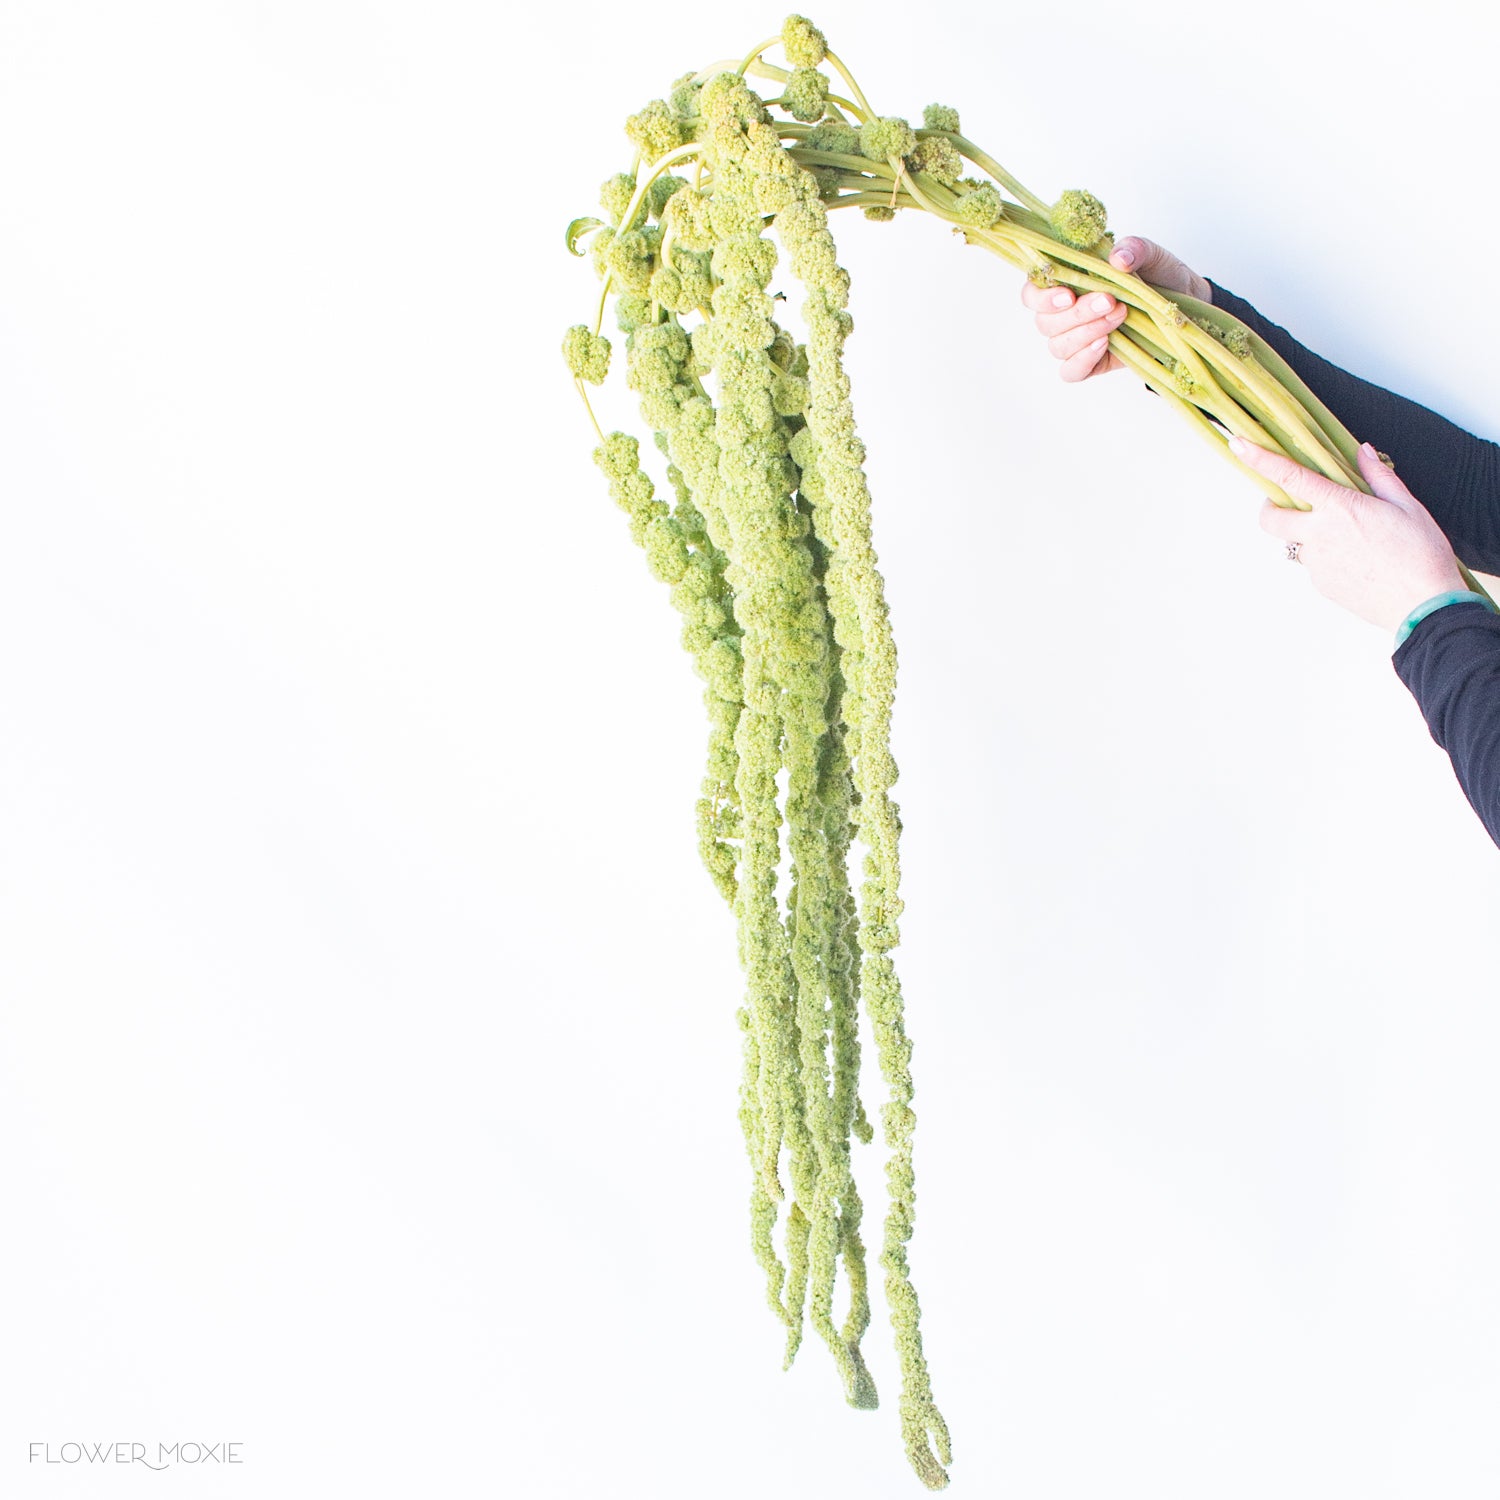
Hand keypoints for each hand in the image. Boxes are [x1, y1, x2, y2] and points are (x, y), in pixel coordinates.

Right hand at [1018, 236, 1211, 382]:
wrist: (1182, 307)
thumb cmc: (1159, 277)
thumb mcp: (1152, 255)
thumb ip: (1135, 248)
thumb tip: (1119, 258)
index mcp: (1065, 282)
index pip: (1031, 294)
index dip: (1041, 298)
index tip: (1068, 295)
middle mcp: (1063, 313)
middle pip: (1044, 323)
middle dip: (1077, 314)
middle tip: (1110, 301)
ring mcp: (1075, 340)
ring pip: (1058, 346)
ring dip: (1086, 333)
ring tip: (1119, 317)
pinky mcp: (1090, 362)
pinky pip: (1071, 371)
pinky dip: (1084, 359)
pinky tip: (1105, 345)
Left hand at [1232, 435, 1467, 633]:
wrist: (1424, 606)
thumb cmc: (1421, 553)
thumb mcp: (1407, 505)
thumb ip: (1379, 476)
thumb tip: (1362, 452)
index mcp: (1340, 507)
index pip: (1290, 477)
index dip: (1260, 459)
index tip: (1238, 444)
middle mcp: (1319, 535)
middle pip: (1270, 519)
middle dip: (1270, 508)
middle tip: (1290, 503)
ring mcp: (1316, 563)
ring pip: (1294, 543)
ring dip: (1307, 535)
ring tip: (1348, 538)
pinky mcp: (1320, 584)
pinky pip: (1313, 564)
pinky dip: (1325, 557)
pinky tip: (1357, 560)